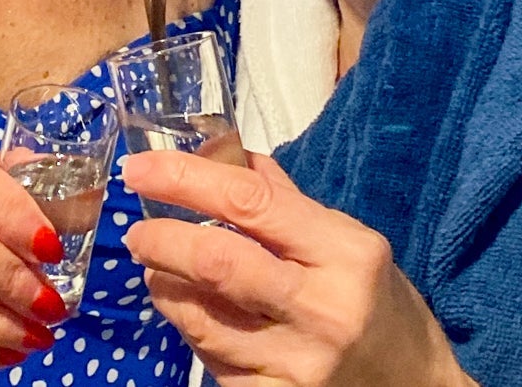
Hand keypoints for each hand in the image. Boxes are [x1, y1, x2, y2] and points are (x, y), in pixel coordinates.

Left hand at [121, 151, 476, 386]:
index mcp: (344, 253)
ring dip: (167, 288)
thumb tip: (227, 155)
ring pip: (201, 319)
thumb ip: (287, 203)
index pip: (249, 203)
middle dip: (161, 240)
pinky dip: (192, 331)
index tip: (140, 168)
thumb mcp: (353, 243)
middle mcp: (321, 309)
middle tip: (138, 232)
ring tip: (161, 271)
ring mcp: (297, 365)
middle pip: (216, 263)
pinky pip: (211, 362)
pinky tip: (196, 316)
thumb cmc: (383, 306)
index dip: (185, 180)